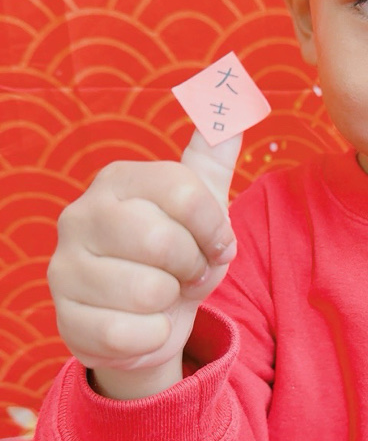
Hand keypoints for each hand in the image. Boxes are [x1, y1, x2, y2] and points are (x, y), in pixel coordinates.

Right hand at [47, 130, 241, 396]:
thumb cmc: (178, 256)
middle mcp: (81, 216)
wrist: (149, 320)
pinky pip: (129, 334)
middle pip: (164, 242)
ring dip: (171, 304)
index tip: (215, 243)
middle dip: (192, 267)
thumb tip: (230, 102)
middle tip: (186, 273)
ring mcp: (65, 268)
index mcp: (118, 180)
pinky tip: (142, 326)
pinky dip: (151, 337)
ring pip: (148, 292)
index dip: (214, 227)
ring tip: (161, 297)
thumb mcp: (201, 205)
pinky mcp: (65, 320)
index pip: (186, 191)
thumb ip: (213, 156)